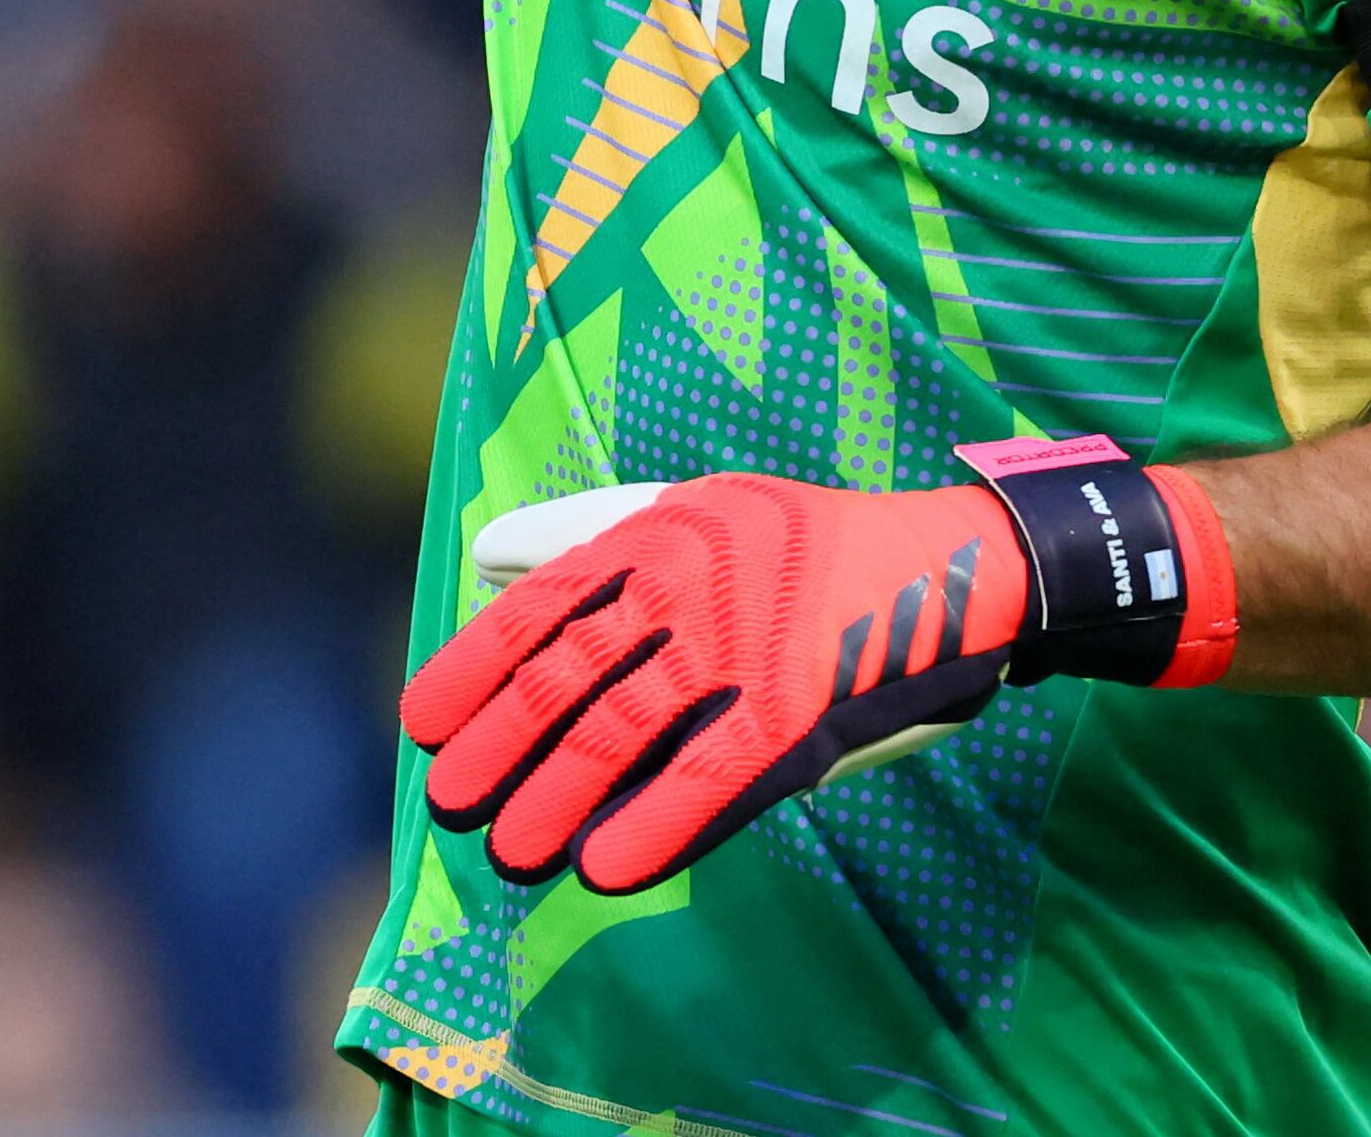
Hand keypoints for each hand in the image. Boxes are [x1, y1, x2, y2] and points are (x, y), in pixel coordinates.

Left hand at [401, 439, 1228, 889]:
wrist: (947, 563)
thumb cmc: (805, 543)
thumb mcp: (697, 505)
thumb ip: (595, 532)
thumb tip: (487, 562)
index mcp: (659, 531)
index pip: (541, 605)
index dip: (475, 668)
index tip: (422, 723)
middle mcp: (690, 581)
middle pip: (570, 672)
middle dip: (499, 741)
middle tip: (448, 798)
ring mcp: (745, 645)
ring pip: (626, 726)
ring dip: (557, 793)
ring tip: (510, 847)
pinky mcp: (799, 707)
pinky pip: (713, 772)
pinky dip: (658, 822)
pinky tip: (608, 865)